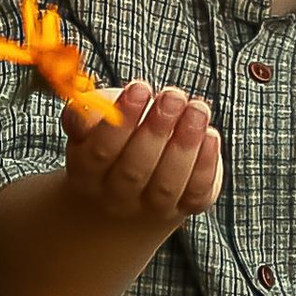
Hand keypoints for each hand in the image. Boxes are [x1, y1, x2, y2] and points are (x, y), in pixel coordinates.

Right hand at [59, 78, 223, 229]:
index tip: (139, 88)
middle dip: (156, 130)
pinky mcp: (186, 205)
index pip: (99, 152)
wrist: (126, 201)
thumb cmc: (110, 147)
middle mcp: (117, 198)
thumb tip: (85, 108)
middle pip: (134, 171)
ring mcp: (153, 207)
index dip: (120, 122)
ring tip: (197, 108)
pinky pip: (196, 191)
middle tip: (172, 96)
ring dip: (185, 144)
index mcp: (87, 175)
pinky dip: (206, 164)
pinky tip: (210, 134)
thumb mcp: (89, 131)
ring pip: (167, 183)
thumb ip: (84, 116)